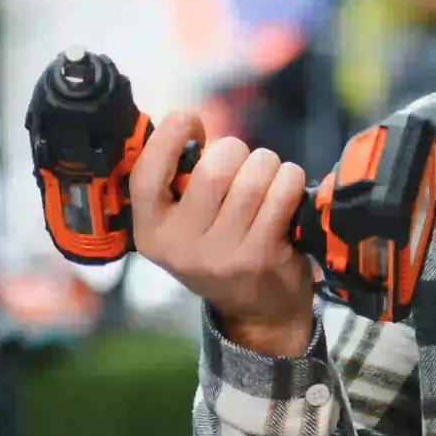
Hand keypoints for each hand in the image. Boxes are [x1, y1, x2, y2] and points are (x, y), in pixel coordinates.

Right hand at [129, 108, 316, 357]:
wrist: (259, 314)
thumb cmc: (222, 253)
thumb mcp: (185, 228)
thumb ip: (179, 184)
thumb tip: (187, 124)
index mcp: (151, 233)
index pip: (145, 176)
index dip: (167, 138)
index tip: (189, 120)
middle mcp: (180, 246)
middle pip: (213, 168)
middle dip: (235, 150)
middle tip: (243, 161)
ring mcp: (222, 254)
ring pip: (252, 177)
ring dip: (268, 164)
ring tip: (268, 176)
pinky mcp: (261, 255)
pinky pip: (281, 193)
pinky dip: (290, 180)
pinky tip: (287, 189)